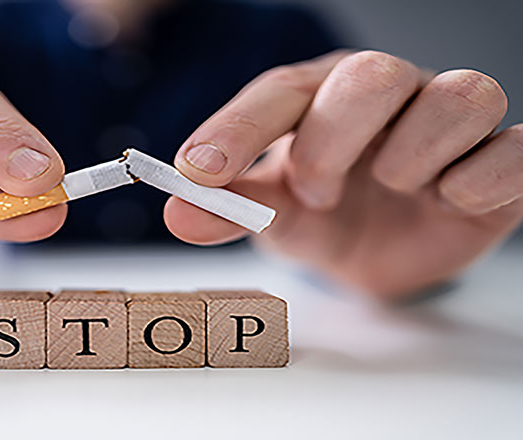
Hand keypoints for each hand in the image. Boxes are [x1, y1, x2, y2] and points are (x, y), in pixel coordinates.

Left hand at [166, 50, 522, 298]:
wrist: (380, 252)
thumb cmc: (323, 213)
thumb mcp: (272, 213)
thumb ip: (229, 209)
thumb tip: (179, 212)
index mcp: (324, 95)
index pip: (283, 90)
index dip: (238, 129)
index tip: (195, 173)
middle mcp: (391, 95)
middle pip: (375, 74)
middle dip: (333, 139)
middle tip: (314, 192)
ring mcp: (449, 125)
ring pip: (462, 95)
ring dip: (414, 153)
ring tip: (391, 188)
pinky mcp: (499, 164)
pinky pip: (517, 151)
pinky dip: (480, 179)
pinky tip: (449, 202)